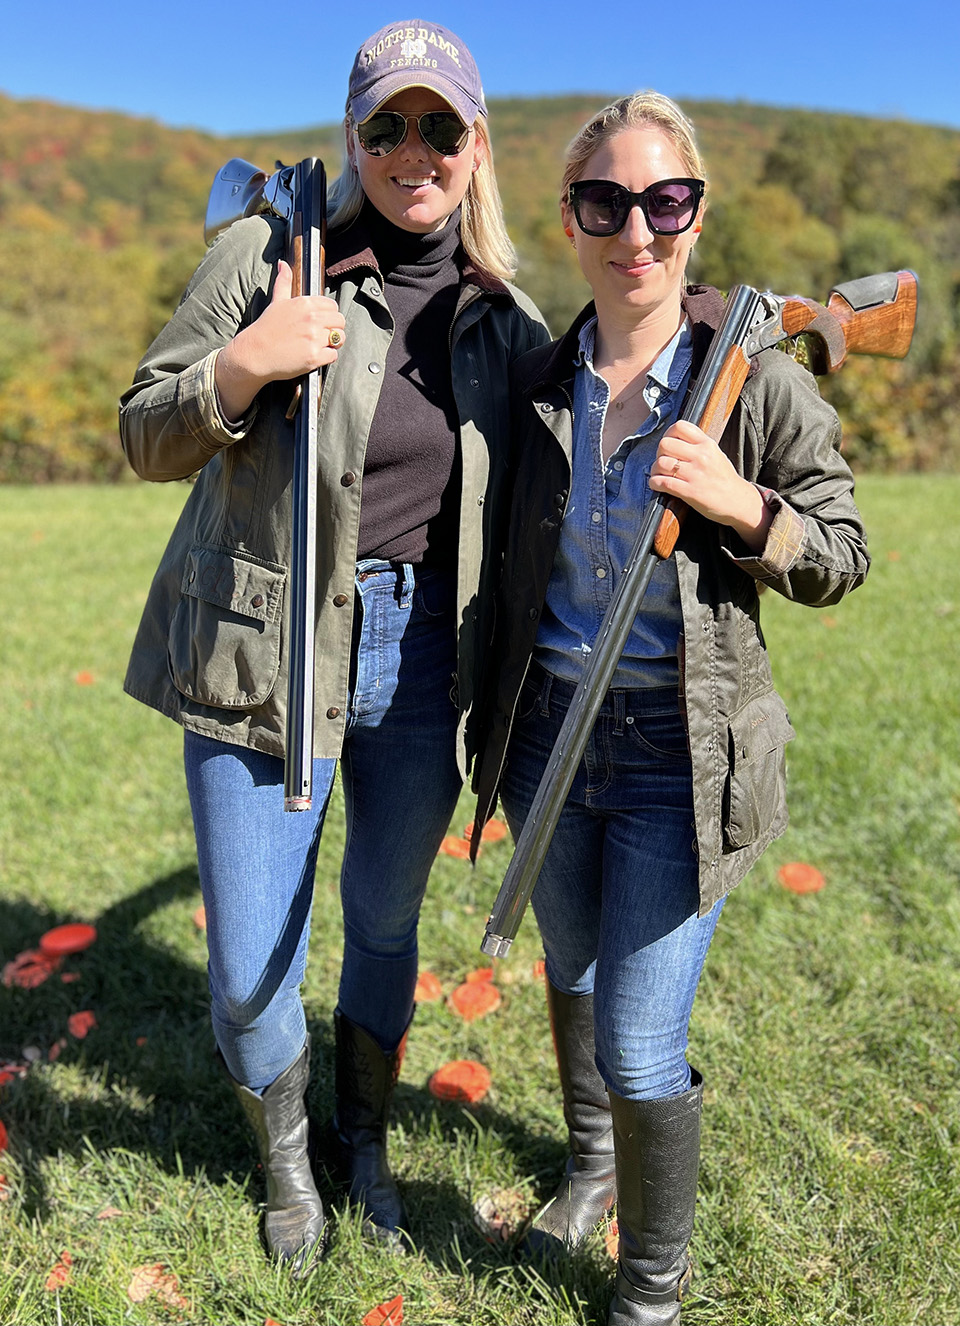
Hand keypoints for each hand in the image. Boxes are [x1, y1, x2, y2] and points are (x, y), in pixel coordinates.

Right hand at [215, 261, 345, 420]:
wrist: (255, 353)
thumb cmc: (266, 328)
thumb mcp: (276, 301)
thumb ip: (284, 282)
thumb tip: (283, 264)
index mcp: (305, 304)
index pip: (333, 306)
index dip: (329, 314)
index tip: (321, 321)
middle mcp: (311, 319)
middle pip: (340, 321)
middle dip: (334, 328)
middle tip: (322, 334)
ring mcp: (314, 339)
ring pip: (339, 338)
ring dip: (333, 343)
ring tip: (320, 344)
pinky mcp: (314, 357)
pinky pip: (333, 355)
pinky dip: (326, 356)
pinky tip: (315, 355)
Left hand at [648, 419, 772, 551]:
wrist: (738, 501)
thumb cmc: (724, 479)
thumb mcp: (716, 454)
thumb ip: (697, 445)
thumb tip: (674, 440)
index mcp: (707, 444)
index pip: (680, 427)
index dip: (668, 434)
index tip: (669, 444)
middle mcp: (701, 456)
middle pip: (665, 444)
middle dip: (659, 453)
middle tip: (664, 461)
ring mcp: (695, 474)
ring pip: (661, 463)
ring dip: (655, 470)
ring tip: (660, 474)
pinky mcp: (690, 492)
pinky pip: (663, 482)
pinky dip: (655, 483)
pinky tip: (658, 484)